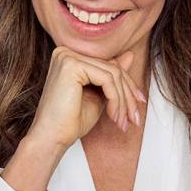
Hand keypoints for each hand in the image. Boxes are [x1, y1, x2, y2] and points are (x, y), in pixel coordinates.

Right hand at [26, 46, 145, 150]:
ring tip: (123, 121)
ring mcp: (67, 57)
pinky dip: (116, 99)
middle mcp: (66, 52)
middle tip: (135, 118)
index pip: (108, 66)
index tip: (139, 105)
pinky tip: (114, 116)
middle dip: (128, 95)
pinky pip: (107, 79)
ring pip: (112, 74)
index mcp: (69, 58)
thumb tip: (130, 55)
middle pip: (112, 68)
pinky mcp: (71, 65)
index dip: (127, 86)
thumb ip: (111, 76)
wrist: (51, 139)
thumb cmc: (71, 122)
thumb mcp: (98, 96)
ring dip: (123, 101)